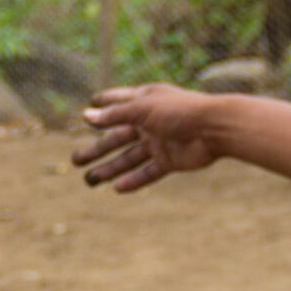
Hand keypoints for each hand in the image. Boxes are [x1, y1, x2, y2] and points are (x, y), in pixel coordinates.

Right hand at [73, 85, 219, 192]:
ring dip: (110, 168)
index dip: (102, 106)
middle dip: (96, 148)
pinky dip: (134, 180)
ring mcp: (160, 141)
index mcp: (144, 101)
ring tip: (89, 179)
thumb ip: (114, 115)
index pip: (117, 102)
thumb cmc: (180, 110)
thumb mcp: (142, 109)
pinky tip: (117, 188)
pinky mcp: (170, 160)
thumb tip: (85, 117)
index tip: (85, 112)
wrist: (215, 128)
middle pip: (117, 137)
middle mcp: (150, 121)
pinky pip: (148, 172)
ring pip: (129, 157)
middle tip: (74, 160)